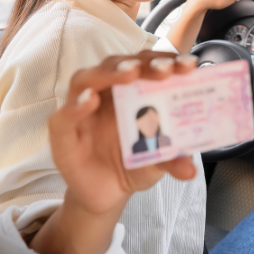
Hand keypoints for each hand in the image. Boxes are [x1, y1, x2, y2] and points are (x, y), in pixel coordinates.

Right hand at [48, 51, 197, 215]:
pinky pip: (64, 116)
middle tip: (163, 69)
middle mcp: (106, 92)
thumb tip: (190, 169)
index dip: (167, 61)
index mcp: (133, 91)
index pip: (148, 65)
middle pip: (119, 65)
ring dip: (109, 73)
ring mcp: (82, 110)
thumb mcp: (158, 159)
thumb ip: (173, 158)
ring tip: (130, 73)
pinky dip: (76, 106)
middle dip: (142, 63)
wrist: (108, 192)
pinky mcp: (63, 133)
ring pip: (87, 79)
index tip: (189, 65)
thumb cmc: (134, 163)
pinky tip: (89, 100)